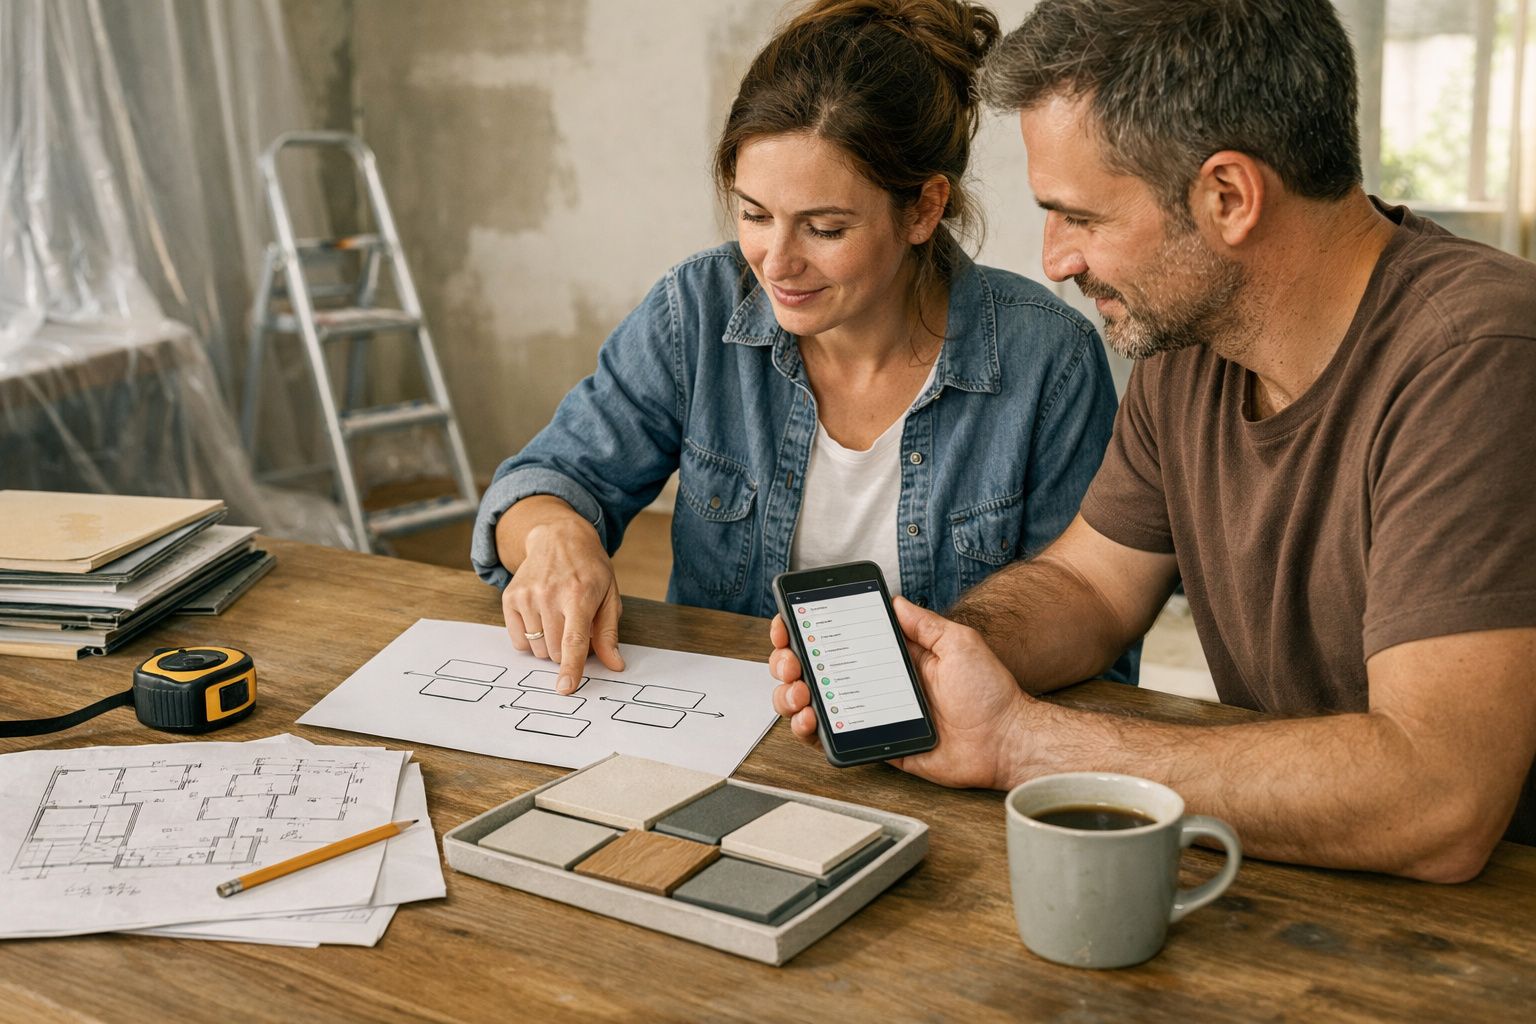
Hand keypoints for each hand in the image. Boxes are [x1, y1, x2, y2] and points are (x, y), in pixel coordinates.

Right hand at [500, 514, 624, 693]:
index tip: (565, 688)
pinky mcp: (510, 597)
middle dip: (568, 650)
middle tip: (574, 626)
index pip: (574, 640)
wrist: (558, 537)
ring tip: (558, 619)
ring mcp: (527, 596)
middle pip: (556, 651)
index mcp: (579, 595)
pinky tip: (540, 618)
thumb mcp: (609, 595)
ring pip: (537, 649)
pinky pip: (518, 641)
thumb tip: (615, 664)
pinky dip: (530, 639)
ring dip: (549, 645)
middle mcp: (550, 595)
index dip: (571, 667)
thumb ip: (609, 633)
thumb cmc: (589, 569)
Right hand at [770, 598, 1030, 789]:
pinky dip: (810, 732)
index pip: (839, 640)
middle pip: (814, 671)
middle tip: (791, 664)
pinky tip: (808, 721)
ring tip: (799, 693)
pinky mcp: (874, 744)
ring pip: (813, 705)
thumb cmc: (989, 692)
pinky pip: (833, 740)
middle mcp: (875, 684)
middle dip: (788, 663)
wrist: (1005, 740)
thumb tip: (893, 600)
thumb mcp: (959, 643)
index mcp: (892, 656)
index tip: (787, 627)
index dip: (805, 632)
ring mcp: (871, 715)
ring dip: (791, 697)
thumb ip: (923, 624)